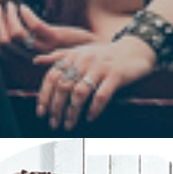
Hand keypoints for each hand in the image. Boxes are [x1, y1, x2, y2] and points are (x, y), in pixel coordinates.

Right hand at [0, 2, 96, 58]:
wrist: (93, 58)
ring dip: (9, 16)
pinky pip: (35, 26)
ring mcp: (43, 51)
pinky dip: (26, 14)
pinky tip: (24, 7)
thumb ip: (24, 49)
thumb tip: (1, 33)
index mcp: (24, 66)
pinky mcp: (55, 40)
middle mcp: (31, 61)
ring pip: (17, 33)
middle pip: (4, 42)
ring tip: (9, 5)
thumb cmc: (65, 55)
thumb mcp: (41, 56)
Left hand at [34, 36, 156, 129]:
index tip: (41, 113)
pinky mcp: (116, 75)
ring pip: (80, 93)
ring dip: (72, 112)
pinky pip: (101, 95)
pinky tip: (90, 118)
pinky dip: (94, 109)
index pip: (52, 77)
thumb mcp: (82, 51)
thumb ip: (59, 56)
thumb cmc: (106, 54)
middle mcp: (84, 60)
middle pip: (63, 87)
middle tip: (54, 124)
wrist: (136, 48)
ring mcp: (100, 67)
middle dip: (56, 108)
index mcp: (73, 56)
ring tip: (69, 124)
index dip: (44, 96)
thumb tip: (36, 61)